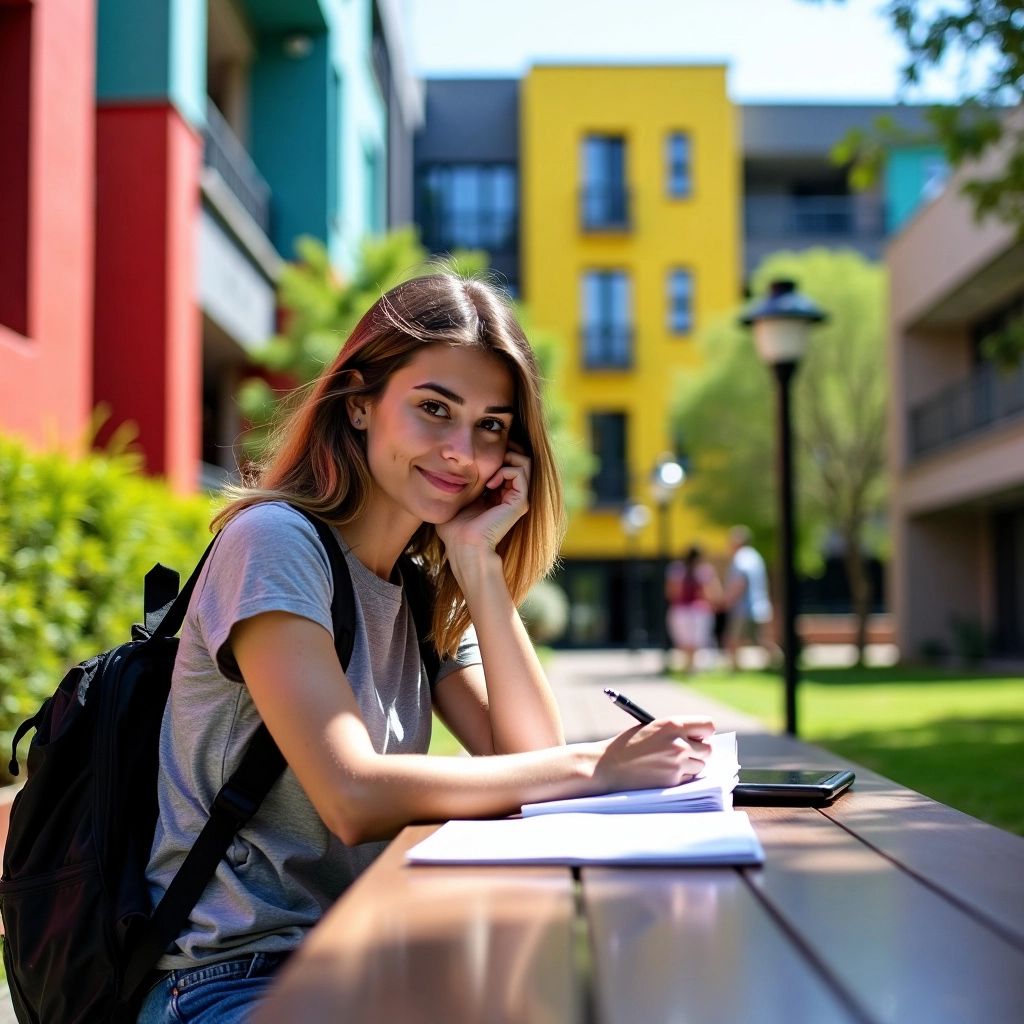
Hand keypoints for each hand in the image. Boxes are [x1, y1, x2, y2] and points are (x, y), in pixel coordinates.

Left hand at [436, 447, 529, 560]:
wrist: (464, 546)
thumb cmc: (455, 530)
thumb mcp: (456, 501)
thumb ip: (459, 486)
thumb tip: (449, 472)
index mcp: (497, 496)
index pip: (505, 464)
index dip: (495, 454)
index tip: (479, 455)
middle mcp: (511, 496)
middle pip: (519, 459)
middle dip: (505, 450)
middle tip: (487, 455)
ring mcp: (517, 499)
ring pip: (524, 462)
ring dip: (506, 458)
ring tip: (489, 470)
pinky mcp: (520, 502)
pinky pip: (520, 472)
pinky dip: (505, 470)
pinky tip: (489, 484)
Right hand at [592, 717, 714, 792]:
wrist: (607, 766)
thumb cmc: (626, 745)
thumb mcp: (651, 728)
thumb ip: (675, 731)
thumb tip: (698, 739)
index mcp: (672, 725)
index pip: (708, 726)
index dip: (705, 732)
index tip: (699, 736)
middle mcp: (679, 744)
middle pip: (708, 749)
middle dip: (700, 751)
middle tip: (686, 752)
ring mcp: (677, 764)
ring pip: (700, 766)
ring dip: (691, 765)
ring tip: (669, 763)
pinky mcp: (673, 782)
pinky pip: (689, 779)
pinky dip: (681, 777)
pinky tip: (662, 773)